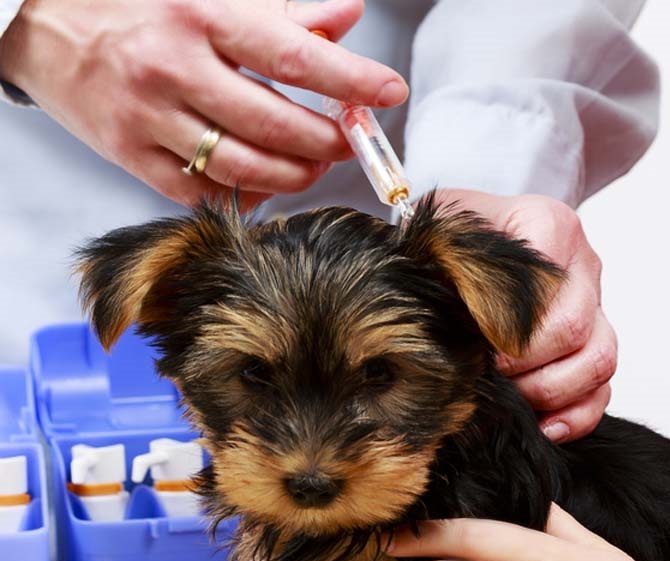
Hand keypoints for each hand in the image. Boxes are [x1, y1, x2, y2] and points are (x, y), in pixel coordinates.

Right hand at [0, 0, 406, 207]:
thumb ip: (285, 11)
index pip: (293, 54)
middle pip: (274, 124)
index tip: (389, 89)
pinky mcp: (128, 153)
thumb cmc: (138, 4)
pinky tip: (263, 183)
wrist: (40, 22)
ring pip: (243, 167)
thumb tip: (348, 15)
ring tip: (315, 164)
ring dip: (294, 174)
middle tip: (349, 140)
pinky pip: (201, 190)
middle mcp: (172, 68)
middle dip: (326, 140)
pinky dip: (243, 194)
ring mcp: (147, 116)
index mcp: (200, 16)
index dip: (349, 79)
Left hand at [437, 190, 616, 442]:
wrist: (473, 236)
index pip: (546, 280)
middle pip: (574, 326)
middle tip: (488, 372)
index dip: (509, 321)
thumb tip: (447, 312)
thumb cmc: (458, 233)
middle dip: (526, 361)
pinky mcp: (594, 346)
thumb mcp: (443, 223)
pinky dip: (575, 415)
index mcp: (550, 225)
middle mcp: (582, 266)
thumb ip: (448, 251)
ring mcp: (596, 308)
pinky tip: (543, 426)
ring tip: (512, 396)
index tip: (477, 338)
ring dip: (551, 389)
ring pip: (599, 359)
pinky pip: (602, 391)